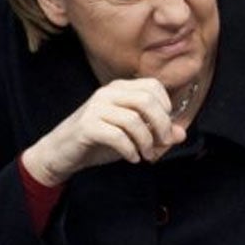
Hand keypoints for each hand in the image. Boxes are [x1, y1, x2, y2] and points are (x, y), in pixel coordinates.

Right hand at [21, 78, 186, 186]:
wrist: (62, 151)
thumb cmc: (100, 141)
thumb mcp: (133, 136)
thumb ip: (157, 133)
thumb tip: (181, 133)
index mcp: (120, 89)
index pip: (153, 86)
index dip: (166, 106)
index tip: (164, 126)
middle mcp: (108, 93)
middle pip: (147, 100)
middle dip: (161, 125)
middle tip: (162, 144)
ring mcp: (96, 108)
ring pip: (133, 120)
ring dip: (146, 142)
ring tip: (146, 155)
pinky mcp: (87, 126)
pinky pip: (117, 136)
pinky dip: (130, 150)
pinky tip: (132, 158)